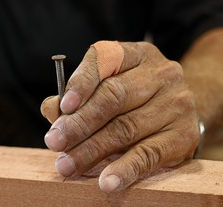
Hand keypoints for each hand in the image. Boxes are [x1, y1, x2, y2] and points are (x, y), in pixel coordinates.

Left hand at [41, 41, 199, 191]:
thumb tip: (51, 109)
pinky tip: (107, 181)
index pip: (104, 59)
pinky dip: (125, 168)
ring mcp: (175, 102)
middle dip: (80, 123)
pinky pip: (149, 154)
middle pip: (113, 97)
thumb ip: (76, 96)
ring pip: (126, 128)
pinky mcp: (184, 134)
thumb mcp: (106, 84)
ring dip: (92, 149)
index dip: (82, 83)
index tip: (63, 106)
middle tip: (55, 142)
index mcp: (135, 54)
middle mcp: (159, 73)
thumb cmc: (132, 95)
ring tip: (68, 164)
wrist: (181, 106)